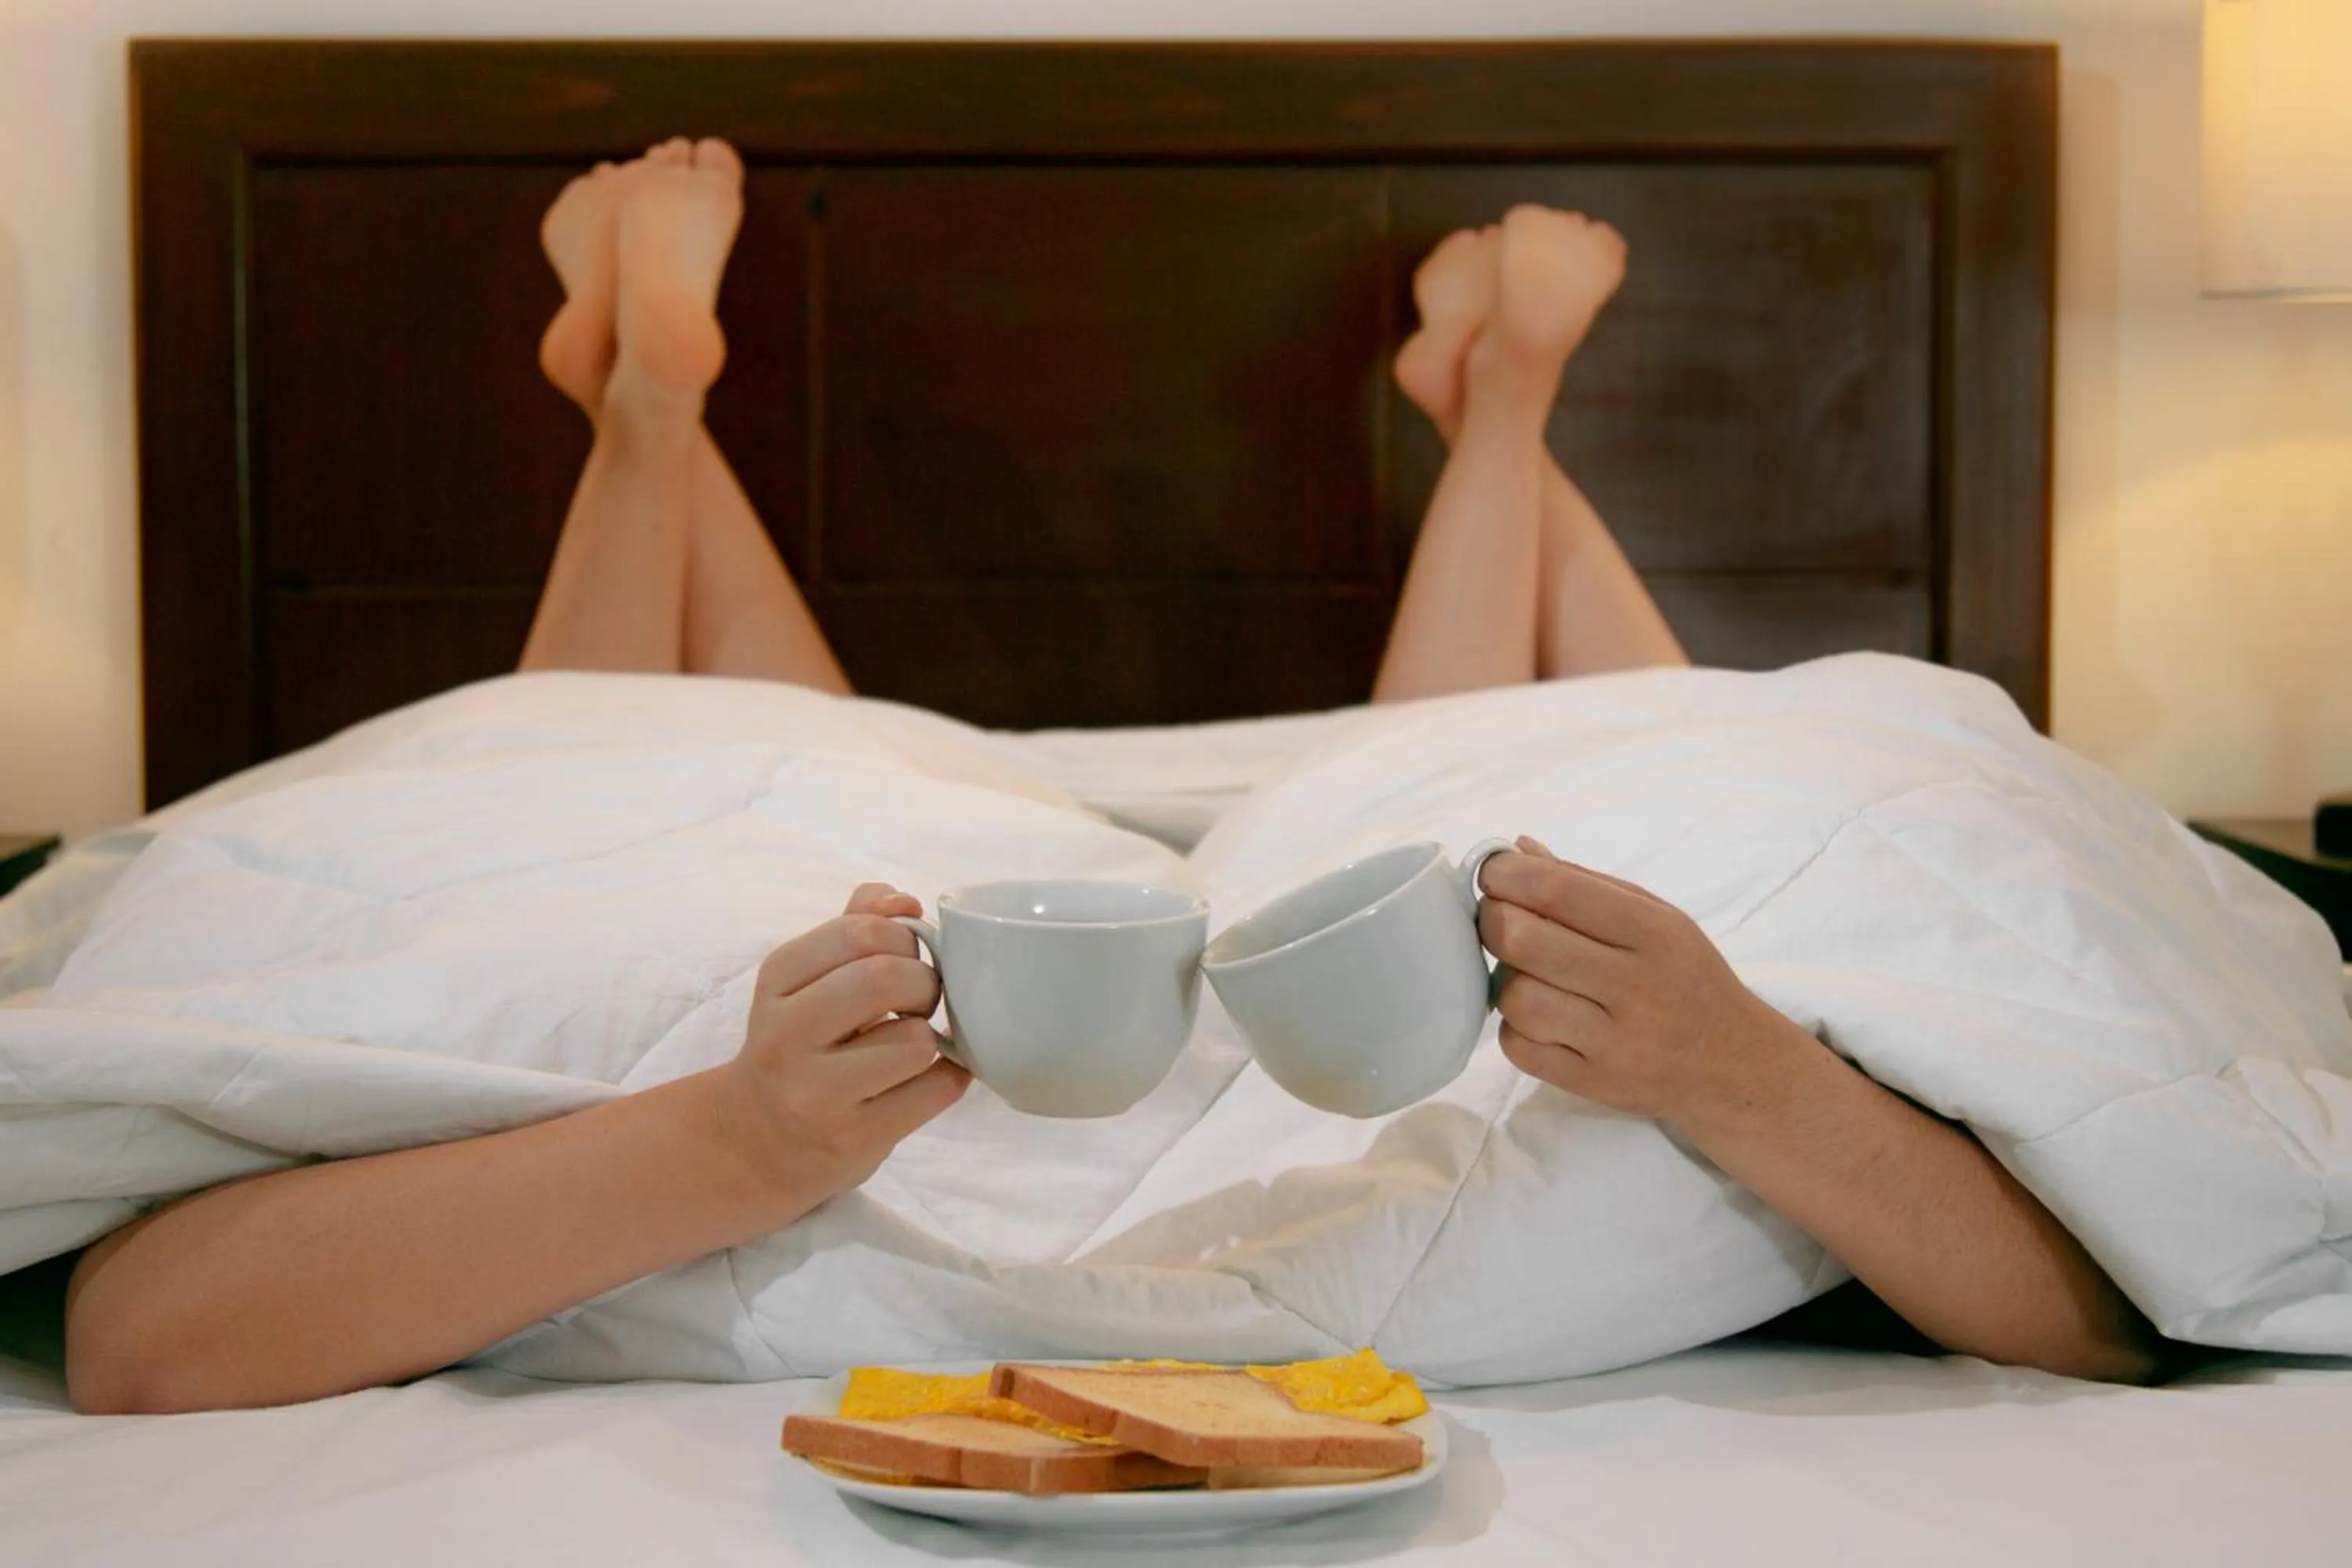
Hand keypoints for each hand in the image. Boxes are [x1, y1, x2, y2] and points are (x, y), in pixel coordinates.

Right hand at [713, 883, 969, 1216]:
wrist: (752, 1141)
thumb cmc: (797, 1044)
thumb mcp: (806, 978)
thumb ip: (854, 924)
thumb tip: (902, 899)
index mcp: (777, 980)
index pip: (862, 930)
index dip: (904, 939)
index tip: (903, 958)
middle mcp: (786, 1034)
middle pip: (887, 979)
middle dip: (924, 984)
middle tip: (918, 1001)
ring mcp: (816, 1092)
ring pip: (915, 1041)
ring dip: (930, 1039)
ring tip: (910, 1048)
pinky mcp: (852, 1139)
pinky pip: (936, 1090)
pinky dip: (947, 1077)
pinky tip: (923, 1080)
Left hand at [1477, 837, 1814, 1130]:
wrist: (1733, 1065)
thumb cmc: (1686, 979)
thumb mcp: (1658, 918)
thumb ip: (1585, 882)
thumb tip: (1518, 848)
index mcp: (1654, 932)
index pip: (1556, 890)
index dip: (1507, 875)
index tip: (1494, 873)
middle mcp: (1636, 986)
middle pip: (1522, 940)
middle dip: (1493, 920)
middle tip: (1499, 919)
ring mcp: (1614, 1041)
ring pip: (1515, 996)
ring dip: (1506, 978)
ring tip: (1529, 973)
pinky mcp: (1593, 1083)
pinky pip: (1518, 1046)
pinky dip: (1515, 1026)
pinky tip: (1540, 1016)